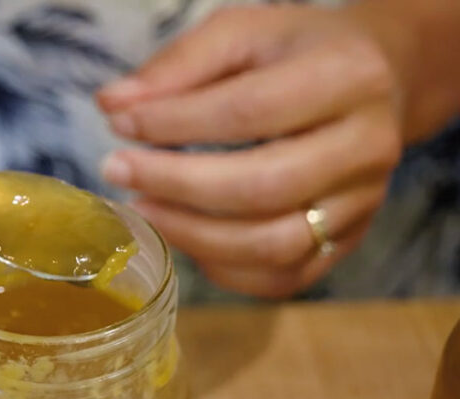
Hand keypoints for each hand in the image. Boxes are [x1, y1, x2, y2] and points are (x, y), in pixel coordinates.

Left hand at [96, 4, 404, 297]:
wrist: (372, 83)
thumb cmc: (295, 54)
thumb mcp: (242, 32)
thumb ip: (178, 64)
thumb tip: (113, 104)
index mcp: (347, 79)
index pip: (250, 111)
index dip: (175, 122)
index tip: (119, 123)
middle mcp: (367, 148)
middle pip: (262, 187)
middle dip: (175, 184)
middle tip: (116, 170)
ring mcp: (361, 205)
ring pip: (272, 245)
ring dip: (191, 234)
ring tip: (141, 208)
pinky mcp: (347, 245)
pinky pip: (279, 278)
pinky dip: (221, 267)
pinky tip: (183, 236)